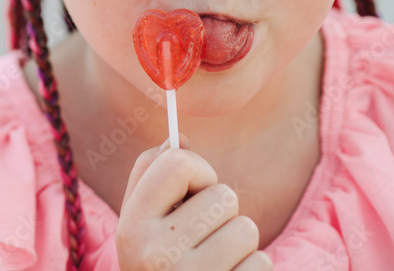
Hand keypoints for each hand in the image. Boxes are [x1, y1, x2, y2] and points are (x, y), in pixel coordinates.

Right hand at [115, 134, 271, 270]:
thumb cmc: (157, 262)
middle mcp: (157, 256)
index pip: (177, 162)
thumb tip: (179, 137)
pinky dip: (250, 269)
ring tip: (213, 262)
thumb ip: (151, 177)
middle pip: (221, 195)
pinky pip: (261, 261)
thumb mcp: (139, 223)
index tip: (193, 191)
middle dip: (219, 212)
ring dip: (237, 243)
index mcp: (131, 228)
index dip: (196, 170)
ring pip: (245, 228)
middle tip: (200, 238)